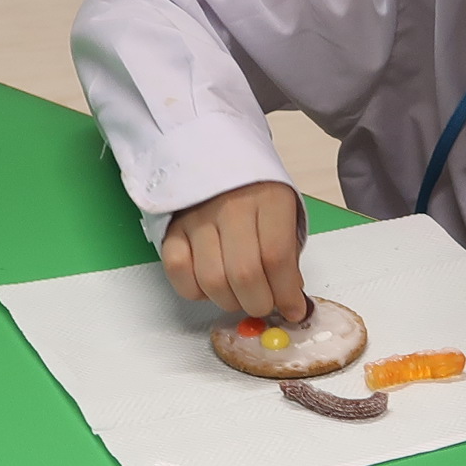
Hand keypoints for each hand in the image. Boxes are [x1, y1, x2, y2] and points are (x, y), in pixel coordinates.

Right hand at [159, 178, 307, 320]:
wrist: (215, 154)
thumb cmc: (255, 191)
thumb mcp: (284, 212)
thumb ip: (287, 254)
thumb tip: (290, 299)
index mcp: (268, 199)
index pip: (277, 257)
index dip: (286, 294)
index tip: (293, 311)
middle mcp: (232, 207)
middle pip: (245, 274)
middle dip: (259, 304)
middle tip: (265, 305)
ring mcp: (198, 217)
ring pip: (212, 280)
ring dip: (230, 302)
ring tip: (240, 297)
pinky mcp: (172, 228)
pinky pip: (178, 271)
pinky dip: (194, 290)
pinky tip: (209, 287)